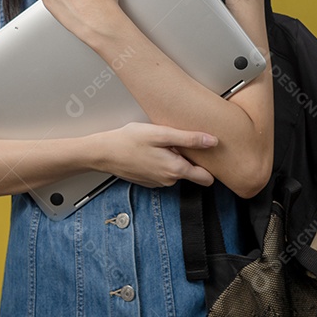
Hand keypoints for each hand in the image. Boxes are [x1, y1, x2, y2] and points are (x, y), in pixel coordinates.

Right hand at [94, 122, 216, 187]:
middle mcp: (169, 180)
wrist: (103, 152)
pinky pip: (164, 171)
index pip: (207, 178)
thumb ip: (189, 139)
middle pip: (191, 171)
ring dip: (173, 157)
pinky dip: (162, 161)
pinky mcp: (149, 180)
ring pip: (176, 170)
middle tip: (176, 140)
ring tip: (161, 142)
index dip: (210, 165)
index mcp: (175, 170)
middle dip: (188, 157)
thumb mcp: (161, 134)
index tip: (208, 152)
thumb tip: (212, 141)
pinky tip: (152, 150)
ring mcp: (158, 182)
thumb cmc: (129, 141)